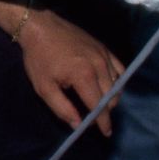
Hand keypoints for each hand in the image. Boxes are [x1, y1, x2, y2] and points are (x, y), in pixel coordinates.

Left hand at [13, 9, 122, 134]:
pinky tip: (109, 86)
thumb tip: (78, 125)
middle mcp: (99, 65)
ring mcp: (104, 55)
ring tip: (100, 103)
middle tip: (95, 116)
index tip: (105, 132)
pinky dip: (117, 80)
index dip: (103, 122)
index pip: (99, 105)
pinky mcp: (104, 48)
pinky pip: (119, 68)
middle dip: (105, 111)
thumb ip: (62, 108)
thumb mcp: (43, 87)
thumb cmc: (39, 58)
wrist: (41, 27)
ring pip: (117, 84)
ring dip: (112, 97)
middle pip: (111, 97)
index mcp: (84, 76)